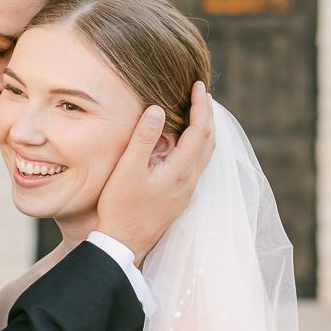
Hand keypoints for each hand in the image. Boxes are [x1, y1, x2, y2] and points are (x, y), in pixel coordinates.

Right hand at [97, 83, 214, 263]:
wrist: (124, 244)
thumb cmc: (121, 208)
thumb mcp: (128, 169)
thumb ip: (144, 138)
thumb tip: (158, 109)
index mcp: (181, 170)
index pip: (200, 130)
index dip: (201, 106)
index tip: (199, 86)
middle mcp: (190, 180)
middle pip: (209, 141)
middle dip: (208, 115)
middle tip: (202, 93)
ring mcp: (186, 190)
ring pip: (204, 154)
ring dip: (204, 131)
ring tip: (197, 112)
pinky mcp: (179, 197)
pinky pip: (195, 164)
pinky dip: (196, 145)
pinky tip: (183, 143)